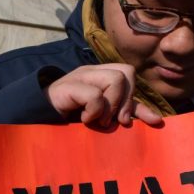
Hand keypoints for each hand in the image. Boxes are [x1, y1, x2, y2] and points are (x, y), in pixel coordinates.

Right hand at [46, 64, 162, 128]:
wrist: (37, 116)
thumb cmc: (70, 116)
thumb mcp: (103, 115)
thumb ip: (125, 113)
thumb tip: (156, 119)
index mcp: (102, 76)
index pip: (130, 78)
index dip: (139, 100)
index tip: (148, 121)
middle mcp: (93, 72)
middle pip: (126, 72)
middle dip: (126, 100)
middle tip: (115, 121)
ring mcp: (81, 76)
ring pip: (115, 79)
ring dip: (110, 106)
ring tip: (97, 120)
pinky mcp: (69, 86)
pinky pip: (95, 95)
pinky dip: (94, 111)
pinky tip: (83, 119)